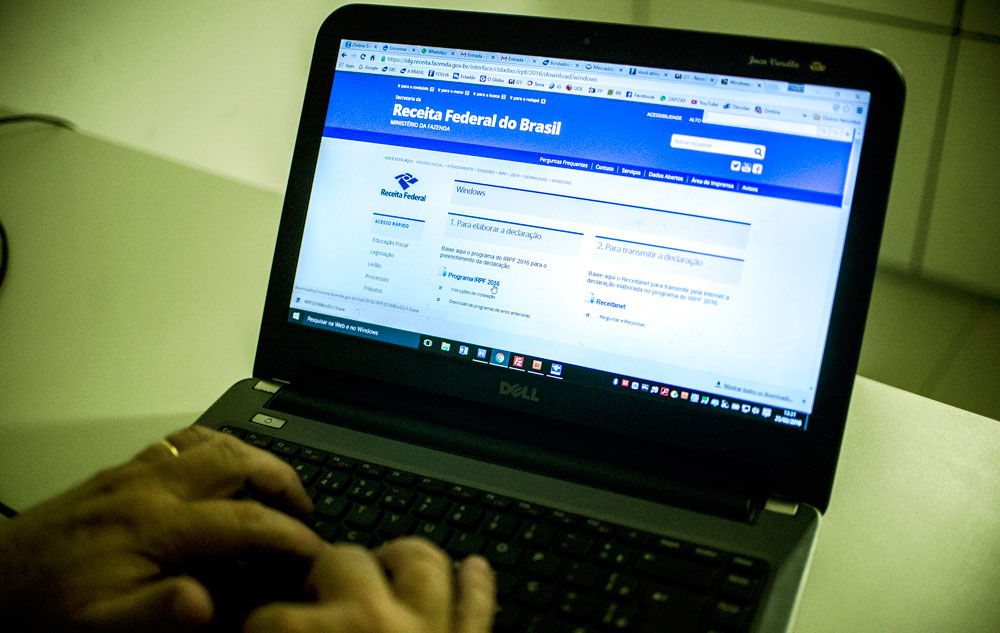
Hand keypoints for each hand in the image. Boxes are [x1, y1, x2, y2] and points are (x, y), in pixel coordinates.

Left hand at [0, 426, 323, 631]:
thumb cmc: (45, 605)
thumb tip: (206, 604)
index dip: (290, 536)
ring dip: (256, 457)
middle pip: (238, 461)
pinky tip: (225, 463)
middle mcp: (150, 489)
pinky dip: (218, 444)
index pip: (245, 521)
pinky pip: (182, 440)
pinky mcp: (123, 471)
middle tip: (307, 508)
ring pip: (213, 442)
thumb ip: (155, 614)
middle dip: (285, 480)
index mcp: (154, 527)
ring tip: (279, 484)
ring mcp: (136, 473)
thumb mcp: (99, 627)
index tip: (315, 550)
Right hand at [244, 537, 495, 632]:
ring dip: (403, 559)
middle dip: (325, 573)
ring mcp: (430, 630)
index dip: (260, 626)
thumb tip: (236, 628)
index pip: (269, 616)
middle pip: (344, 562)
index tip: (261, 632)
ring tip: (387, 566)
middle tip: (318, 595)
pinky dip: (478, 585)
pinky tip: (476, 568)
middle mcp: (374, 623)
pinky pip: (480, 607)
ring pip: (422, 563)